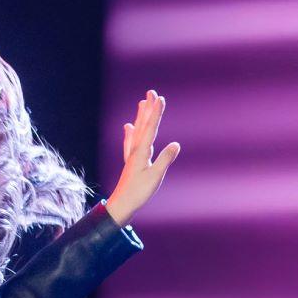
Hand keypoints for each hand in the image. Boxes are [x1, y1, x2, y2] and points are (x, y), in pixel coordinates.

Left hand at [105, 89, 179, 228]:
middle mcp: (135, 150)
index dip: (156, 113)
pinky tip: (128, 127)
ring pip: (137, 131)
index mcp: (141, 152)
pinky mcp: (130, 162)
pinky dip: (130, 133)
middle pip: (143, 125)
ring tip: (141, 103)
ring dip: (140, 116)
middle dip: (148, 108)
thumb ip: (165, 160)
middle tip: (150, 92)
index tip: (160, 98)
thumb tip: (176, 144)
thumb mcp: (155, 178)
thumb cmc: (138, 193)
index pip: (151, 128)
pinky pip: (130, 142)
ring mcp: (131, 156)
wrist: (121, 206)